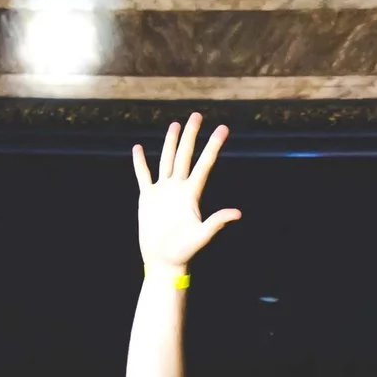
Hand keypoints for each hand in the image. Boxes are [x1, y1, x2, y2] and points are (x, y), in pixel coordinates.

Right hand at [132, 113, 242, 271]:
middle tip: (197, 115)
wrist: (163, 260)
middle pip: (185, 155)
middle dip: (191, 135)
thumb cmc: (184, 251)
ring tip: (175, 124)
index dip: (213, 146)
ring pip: (167, 160)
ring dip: (170, 142)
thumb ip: (216, 222)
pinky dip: (140, 163)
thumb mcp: (202, 236)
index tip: (223, 129)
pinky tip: (139, 149)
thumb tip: (238, 213)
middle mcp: (178, 188)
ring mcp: (163, 191)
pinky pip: (143, 176)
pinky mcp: (148, 197)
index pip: (204, 164)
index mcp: (192, 194)